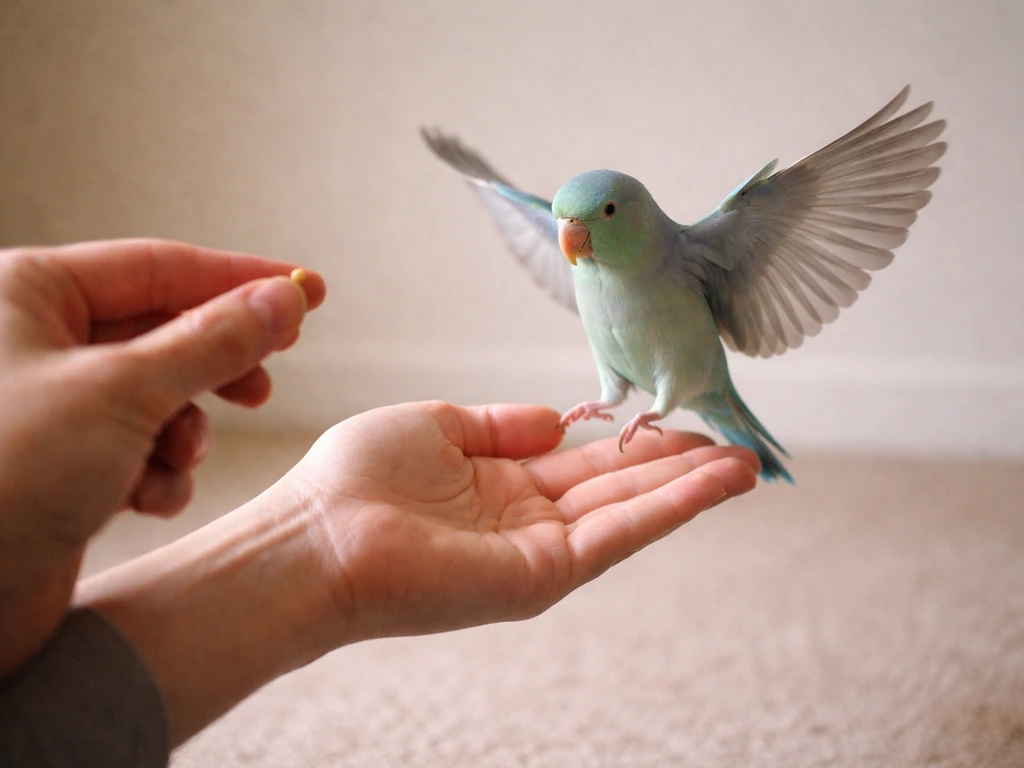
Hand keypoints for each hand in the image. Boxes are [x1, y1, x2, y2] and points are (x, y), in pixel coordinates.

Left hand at [0, 238, 324, 673]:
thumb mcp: (123, 393)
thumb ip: (214, 342)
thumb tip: (281, 300)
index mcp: (29, 293)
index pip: (161, 266)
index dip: (242, 280)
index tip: (305, 290)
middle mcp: (35, 342)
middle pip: (163, 332)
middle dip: (215, 366)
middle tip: (263, 384)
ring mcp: (48, 406)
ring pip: (157, 396)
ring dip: (185, 432)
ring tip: (183, 456)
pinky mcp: (58, 465)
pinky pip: (135, 448)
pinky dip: (156, 474)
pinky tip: (146, 497)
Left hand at [78, 400, 758, 743]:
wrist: (317, 534)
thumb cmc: (358, 477)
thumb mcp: (439, 424)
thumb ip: (503, 424)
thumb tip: (561, 418)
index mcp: (501, 485)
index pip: (585, 462)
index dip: (633, 441)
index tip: (679, 419)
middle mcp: (528, 521)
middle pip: (620, 487)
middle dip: (678, 465)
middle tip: (736, 441)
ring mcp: (540, 550)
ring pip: (632, 511)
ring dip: (691, 486)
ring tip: (747, 461)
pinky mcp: (544, 574)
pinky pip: (621, 534)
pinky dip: (672, 506)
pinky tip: (714, 480)